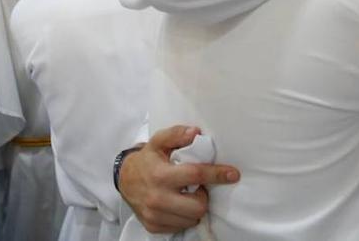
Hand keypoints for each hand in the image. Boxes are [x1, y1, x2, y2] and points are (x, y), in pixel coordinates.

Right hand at [119, 125, 239, 233]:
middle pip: (198, 206)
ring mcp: (154, 214)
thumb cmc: (147, 159)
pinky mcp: (153, 226)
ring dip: (194, 207)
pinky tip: (178, 205)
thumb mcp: (158, 141)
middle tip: (197, 188)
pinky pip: (180, 227)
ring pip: (191, 219)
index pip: (195, 175)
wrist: (124, 180)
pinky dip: (184, 217)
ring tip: (186, 196)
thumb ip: (176, 134)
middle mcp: (157, 197)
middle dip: (203, 197)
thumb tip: (195, 132)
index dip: (217, 174)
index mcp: (160, 175)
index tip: (233, 174)